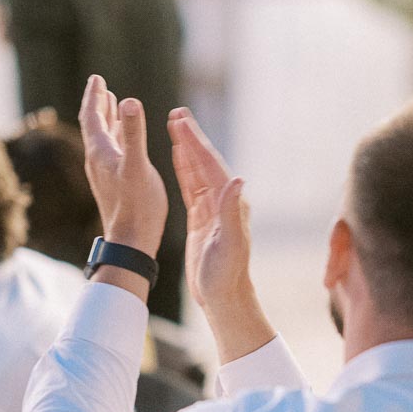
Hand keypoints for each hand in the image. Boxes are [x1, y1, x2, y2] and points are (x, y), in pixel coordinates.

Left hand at [78, 76, 166, 259]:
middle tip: (100, 85)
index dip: (94, 96)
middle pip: (94, 125)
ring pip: (103, 138)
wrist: (131, 242)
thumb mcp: (138, 166)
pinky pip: (112, 152)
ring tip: (112, 102)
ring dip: (107, 119)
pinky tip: (124, 138)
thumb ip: (134, 133)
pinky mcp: (114, 183)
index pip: (92, 117)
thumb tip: (129, 100)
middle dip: (98, 104)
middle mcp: (98, 161)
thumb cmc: (137, 206)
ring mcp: (105, 173)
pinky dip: (117, 136)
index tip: (97, 78)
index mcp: (100, 152)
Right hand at [168, 107, 274, 363]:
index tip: (181, 122)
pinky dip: (184, 168)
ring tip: (175, 125)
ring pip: (197, 171)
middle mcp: (224, 201)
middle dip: (191, 137)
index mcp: (230, 203)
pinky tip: (177, 156)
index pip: (211, 165)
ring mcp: (212, 209)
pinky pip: (191, 186)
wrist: (223, 297)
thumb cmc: (226, 275)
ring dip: (187, 148)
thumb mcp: (229, 244)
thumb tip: (237, 179)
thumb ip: (232, 211)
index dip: (195, 142)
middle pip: (205, 162)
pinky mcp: (202, 219)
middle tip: (177, 114)